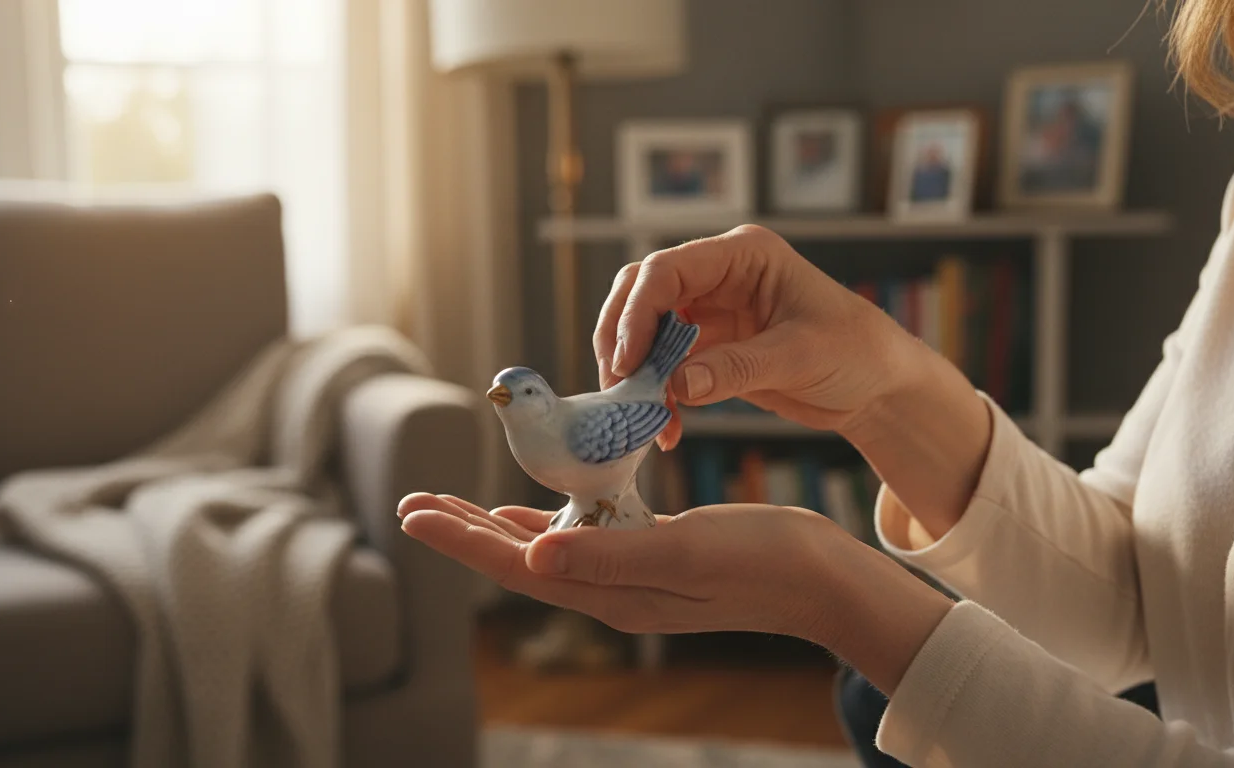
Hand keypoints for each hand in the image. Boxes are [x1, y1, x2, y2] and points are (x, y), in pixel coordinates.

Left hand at [397, 492, 952, 693]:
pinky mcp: (650, 556)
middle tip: (412, 504)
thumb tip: (534, 555)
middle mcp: (611, 590)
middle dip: (462, 532)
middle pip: (517, 560)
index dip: (460, 539)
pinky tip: (532, 513)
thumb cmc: (761, 560)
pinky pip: (579, 539)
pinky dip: (544, 522)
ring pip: (542, 549)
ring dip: (493, 527)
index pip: (515, 566)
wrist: (821, 578)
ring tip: (453, 506)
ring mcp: (630, 576)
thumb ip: (608, 553)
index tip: (412, 511)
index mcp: (610, 592)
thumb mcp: (683, 550)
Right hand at [594, 224, 916, 449]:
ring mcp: (710, 311)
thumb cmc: (857, 352)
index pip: (667, 270)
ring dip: (635, 374)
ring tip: (645, 417)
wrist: (878, 388)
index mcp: (743, 255)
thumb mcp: (801, 356)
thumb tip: (677, 385)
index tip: (628, 363)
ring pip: (643, 331)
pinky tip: (668, 430)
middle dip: (622, 340)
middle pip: (641, 293)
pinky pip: (664, 367)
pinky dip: (657, 397)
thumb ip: (738, 367)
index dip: (637, 313)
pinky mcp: (709, 349)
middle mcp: (719, 275)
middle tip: (620, 390)